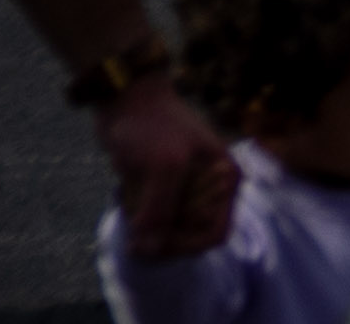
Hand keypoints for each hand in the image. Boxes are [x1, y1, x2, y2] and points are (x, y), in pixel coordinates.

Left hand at [98, 75, 230, 254]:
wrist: (125, 98)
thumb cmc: (152, 125)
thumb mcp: (163, 168)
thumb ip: (159, 212)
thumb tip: (147, 252)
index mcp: (225, 179)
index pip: (213, 234)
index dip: (183, 245)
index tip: (152, 240)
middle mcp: (211, 186)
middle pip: (188, 237)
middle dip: (159, 235)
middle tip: (134, 220)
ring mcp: (187, 186)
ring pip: (167, 230)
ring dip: (144, 224)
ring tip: (129, 199)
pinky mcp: (163, 186)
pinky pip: (152, 217)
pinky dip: (136, 214)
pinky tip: (124, 192)